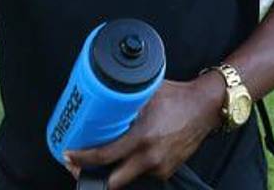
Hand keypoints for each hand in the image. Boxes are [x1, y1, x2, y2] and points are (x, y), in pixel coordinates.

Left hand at [66, 76, 222, 188]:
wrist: (205, 107)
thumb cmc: (176, 97)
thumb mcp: (145, 93)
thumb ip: (124, 101)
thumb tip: (100, 98)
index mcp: (142, 138)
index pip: (105, 157)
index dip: (82, 159)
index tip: (69, 155)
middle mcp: (150, 158)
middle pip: (112, 183)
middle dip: (92, 178)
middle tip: (78, 167)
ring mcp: (160, 167)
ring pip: (127, 178)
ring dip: (112, 172)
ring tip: (100, 160)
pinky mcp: (167, 170)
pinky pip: (142, 173)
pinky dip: (131, 167)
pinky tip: (128, 154)